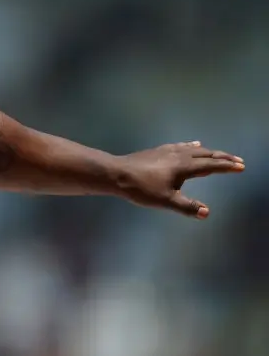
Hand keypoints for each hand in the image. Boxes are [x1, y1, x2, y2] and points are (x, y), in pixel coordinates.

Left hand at [114, 141, 243, 218]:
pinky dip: (191, 146)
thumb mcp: (166, 201)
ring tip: (218, 153)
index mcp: (183, 166)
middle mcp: (178, 155)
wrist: (116, 173)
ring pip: (193, 149)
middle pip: (205, 154)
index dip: (227, 166)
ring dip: (209, 151)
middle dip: (222, 157)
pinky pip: (180, 146)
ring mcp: (167, 151)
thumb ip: (187, 206)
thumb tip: (207, 212)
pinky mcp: (157, 151)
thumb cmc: (141, 188)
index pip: (211, 165)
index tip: (241, 166)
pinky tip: (190, 145)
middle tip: (237, 160)